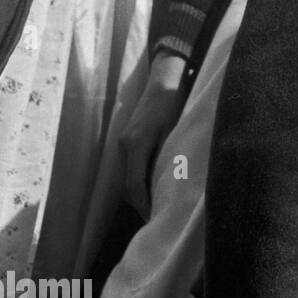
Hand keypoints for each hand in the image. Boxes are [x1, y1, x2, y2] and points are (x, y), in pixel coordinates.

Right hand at [118, 51, 189, 217]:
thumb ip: (167, 158)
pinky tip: (149, 185)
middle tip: (155, 217)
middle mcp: (124, 145)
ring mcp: (123, 141)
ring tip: (153, 205)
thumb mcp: (174, 132)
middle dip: (139, 203)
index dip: (143, 204)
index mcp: (136, 144)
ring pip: (126, 176)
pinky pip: (128, 166)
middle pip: (127, 184)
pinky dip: (136, 179)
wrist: (164, 80)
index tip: (153, 218)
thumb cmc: (174, 104)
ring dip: (137, 192)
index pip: (135, 184)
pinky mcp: (126, 138)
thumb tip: (169, 185)